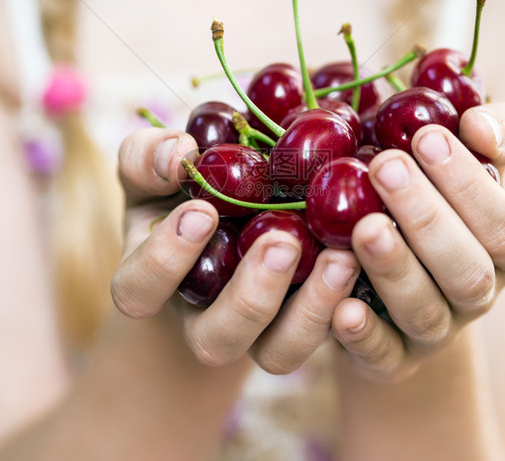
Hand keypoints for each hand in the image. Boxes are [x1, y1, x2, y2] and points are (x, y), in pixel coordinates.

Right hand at [111, 127, 360, 373]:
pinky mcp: (305, 327)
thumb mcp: (153, 173)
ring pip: (278, 353)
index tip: (202, 210)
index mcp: (151, 283)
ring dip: (310, 310)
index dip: (166, 260)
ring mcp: (258, 333)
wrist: (226, 225)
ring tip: (340, 257)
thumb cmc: (178, 195)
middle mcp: (203, 321)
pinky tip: (364, 262)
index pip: (140, 289)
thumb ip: (148, 157)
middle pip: (216, 339)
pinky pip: (327, 336)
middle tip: (281, 242)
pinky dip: (347, 304)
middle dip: (250, 295)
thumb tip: (180, 150)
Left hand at [332, 102, 504, 381]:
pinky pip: (382, 356)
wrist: (386, 269)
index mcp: (504, 249)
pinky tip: (342, 307)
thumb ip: (488, 132)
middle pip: (467, 272)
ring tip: (363, 227)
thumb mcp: (459, 159)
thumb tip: (476, 125)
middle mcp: (477, 295)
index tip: (426, 136)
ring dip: (395, 269)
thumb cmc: (427, 195)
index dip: (470, 184)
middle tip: (385, 167)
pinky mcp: (390, 359)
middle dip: (427, 218)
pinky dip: (364, 335)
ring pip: (425, 313)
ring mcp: (434, 331)